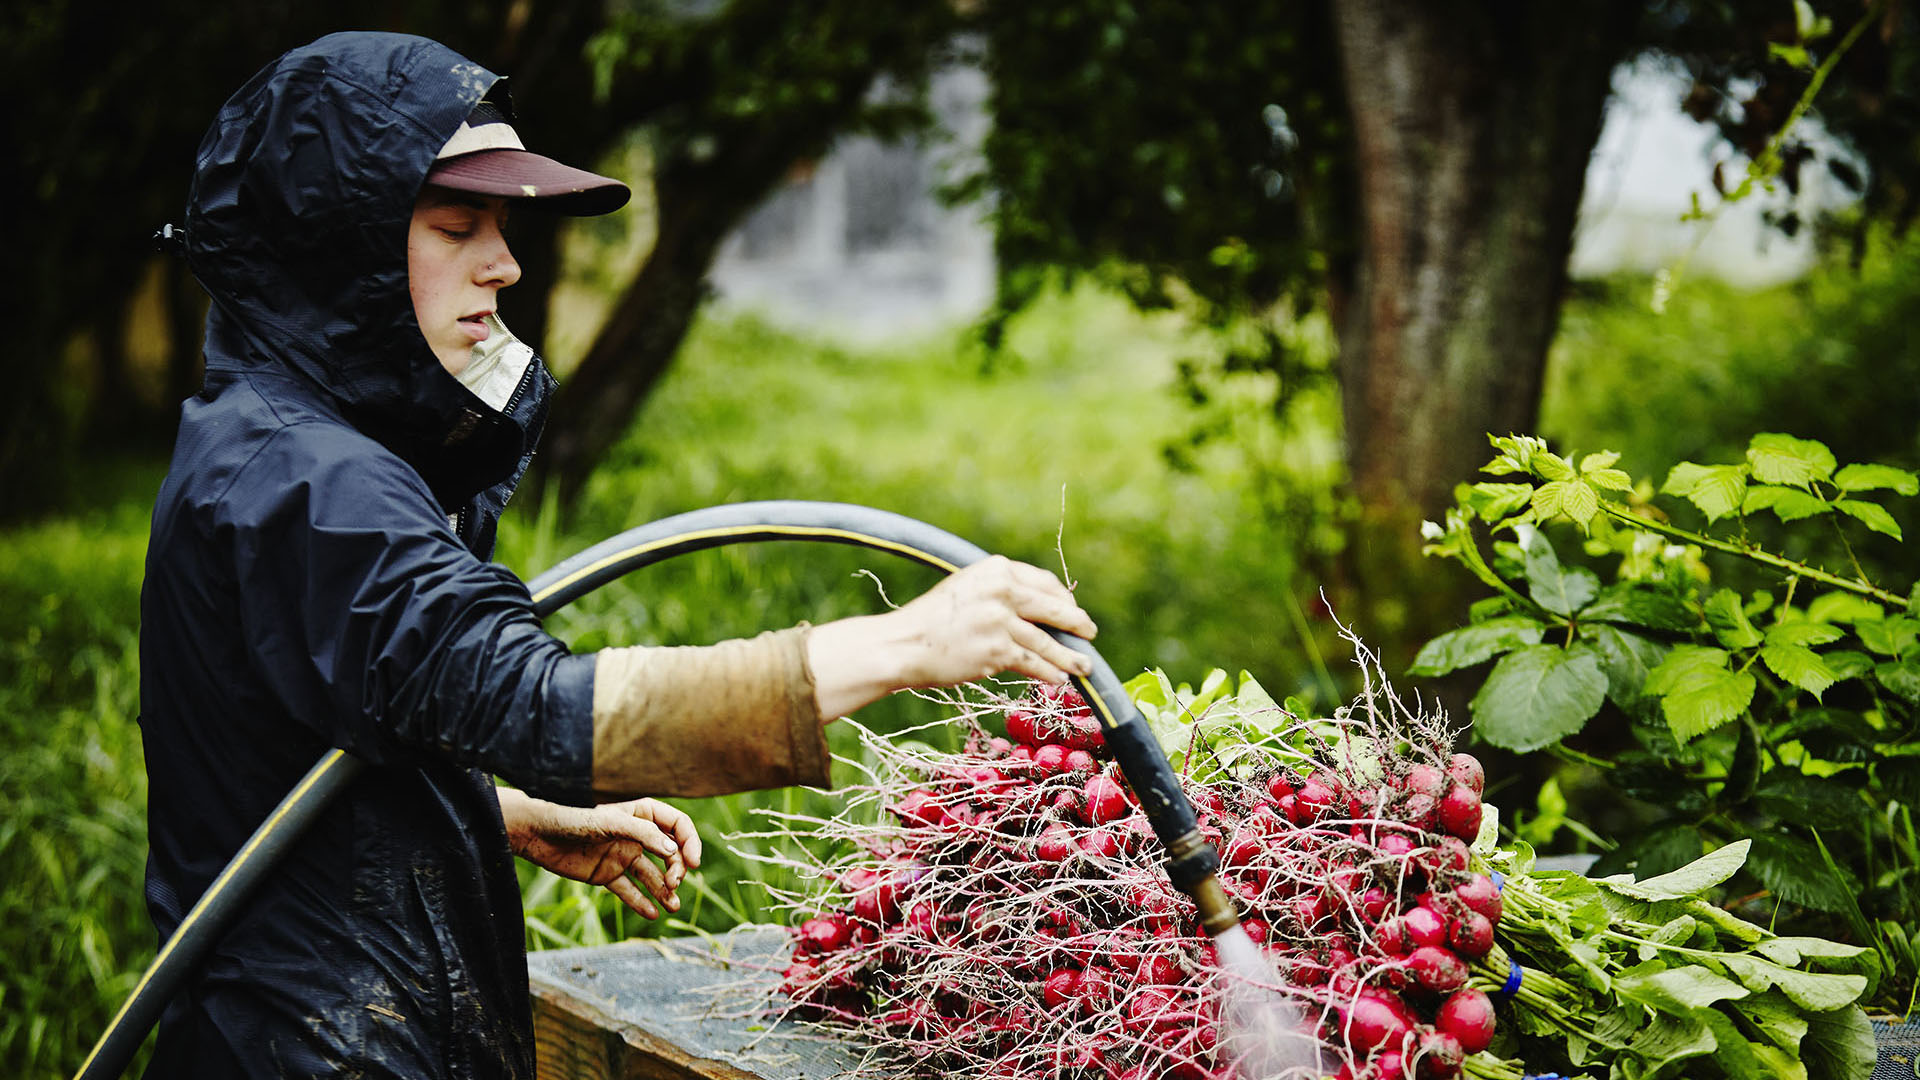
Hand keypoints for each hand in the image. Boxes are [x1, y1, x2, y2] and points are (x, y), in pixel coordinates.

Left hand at [496, 788, 702, 918]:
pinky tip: (652, 914)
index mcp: (640, 815)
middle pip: (669, 854)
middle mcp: (636, 836)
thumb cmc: (574, 820)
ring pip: (652, 876)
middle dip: (676, 869)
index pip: (676, 826)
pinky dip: (641, 903)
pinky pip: (629, 891)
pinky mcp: (607, 875)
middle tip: (673, 884)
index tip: (693, 862)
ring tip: (673, 907)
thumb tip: (672, 850)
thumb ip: (643, 835)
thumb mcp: (610, 823)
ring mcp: (622, 856)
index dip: (689, 842)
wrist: (538, 836)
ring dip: (664, 891)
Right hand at [806, 555, 1097, 717]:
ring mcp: (1001, 621)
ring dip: (1070, 657)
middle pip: (1054, 609)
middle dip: (1076, 624)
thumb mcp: (967, 589)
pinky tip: (1059, 680)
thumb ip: (1000, 592)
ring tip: (1083, 667)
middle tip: (1089, 634)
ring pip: (1047, 641)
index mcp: (996, 569)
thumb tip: (1038, 609)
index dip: (1063, 600)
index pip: (1044, 583)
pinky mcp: (998, 651)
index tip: (1071, 611)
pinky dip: (1050, 673)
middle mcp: (1002, 590)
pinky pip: (1034, 663)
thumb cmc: (932, 620)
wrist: (903, 644)